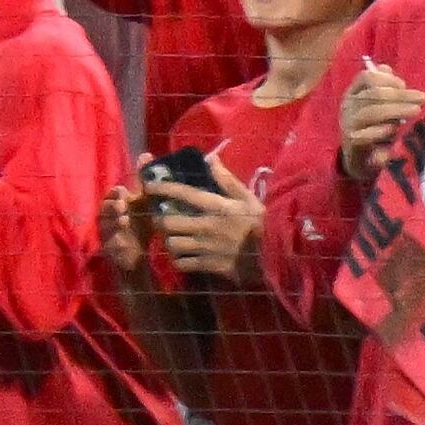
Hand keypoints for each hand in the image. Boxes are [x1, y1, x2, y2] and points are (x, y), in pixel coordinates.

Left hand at [140, 156, 266, 283]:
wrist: (276, 257)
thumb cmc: (262, 225)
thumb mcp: (249, 199)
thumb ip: (227, 180)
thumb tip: (210, 158)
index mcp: (217, 207)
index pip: (184, 193)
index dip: (163, 187)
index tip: (148, 184)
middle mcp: (207, 226)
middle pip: (169, 222)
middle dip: (160, 220)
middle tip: (161, 219)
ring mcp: (207, 247)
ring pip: (172, 243)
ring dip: (169, 241)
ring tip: (172, 238)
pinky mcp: (209, 265)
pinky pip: (182, 263)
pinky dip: (178, 260)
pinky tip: (182, 256)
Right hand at [335, 59, 424, 177]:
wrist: (358, 159)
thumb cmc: (372, 127)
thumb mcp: (378, 105)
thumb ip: (383, 88)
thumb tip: (387, 68)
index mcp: (353, 94)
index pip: (366, 77)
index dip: (388, 79)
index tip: (405, 85)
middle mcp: (348, 107)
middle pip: (374, 94)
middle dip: (401, 95)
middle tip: (423, 98)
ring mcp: (348, 125)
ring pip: (372, 112)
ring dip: (396, 110)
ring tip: (416, 110)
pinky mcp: (353, 143)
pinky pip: (368, 134)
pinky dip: (384, 130)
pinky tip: (397, 130)